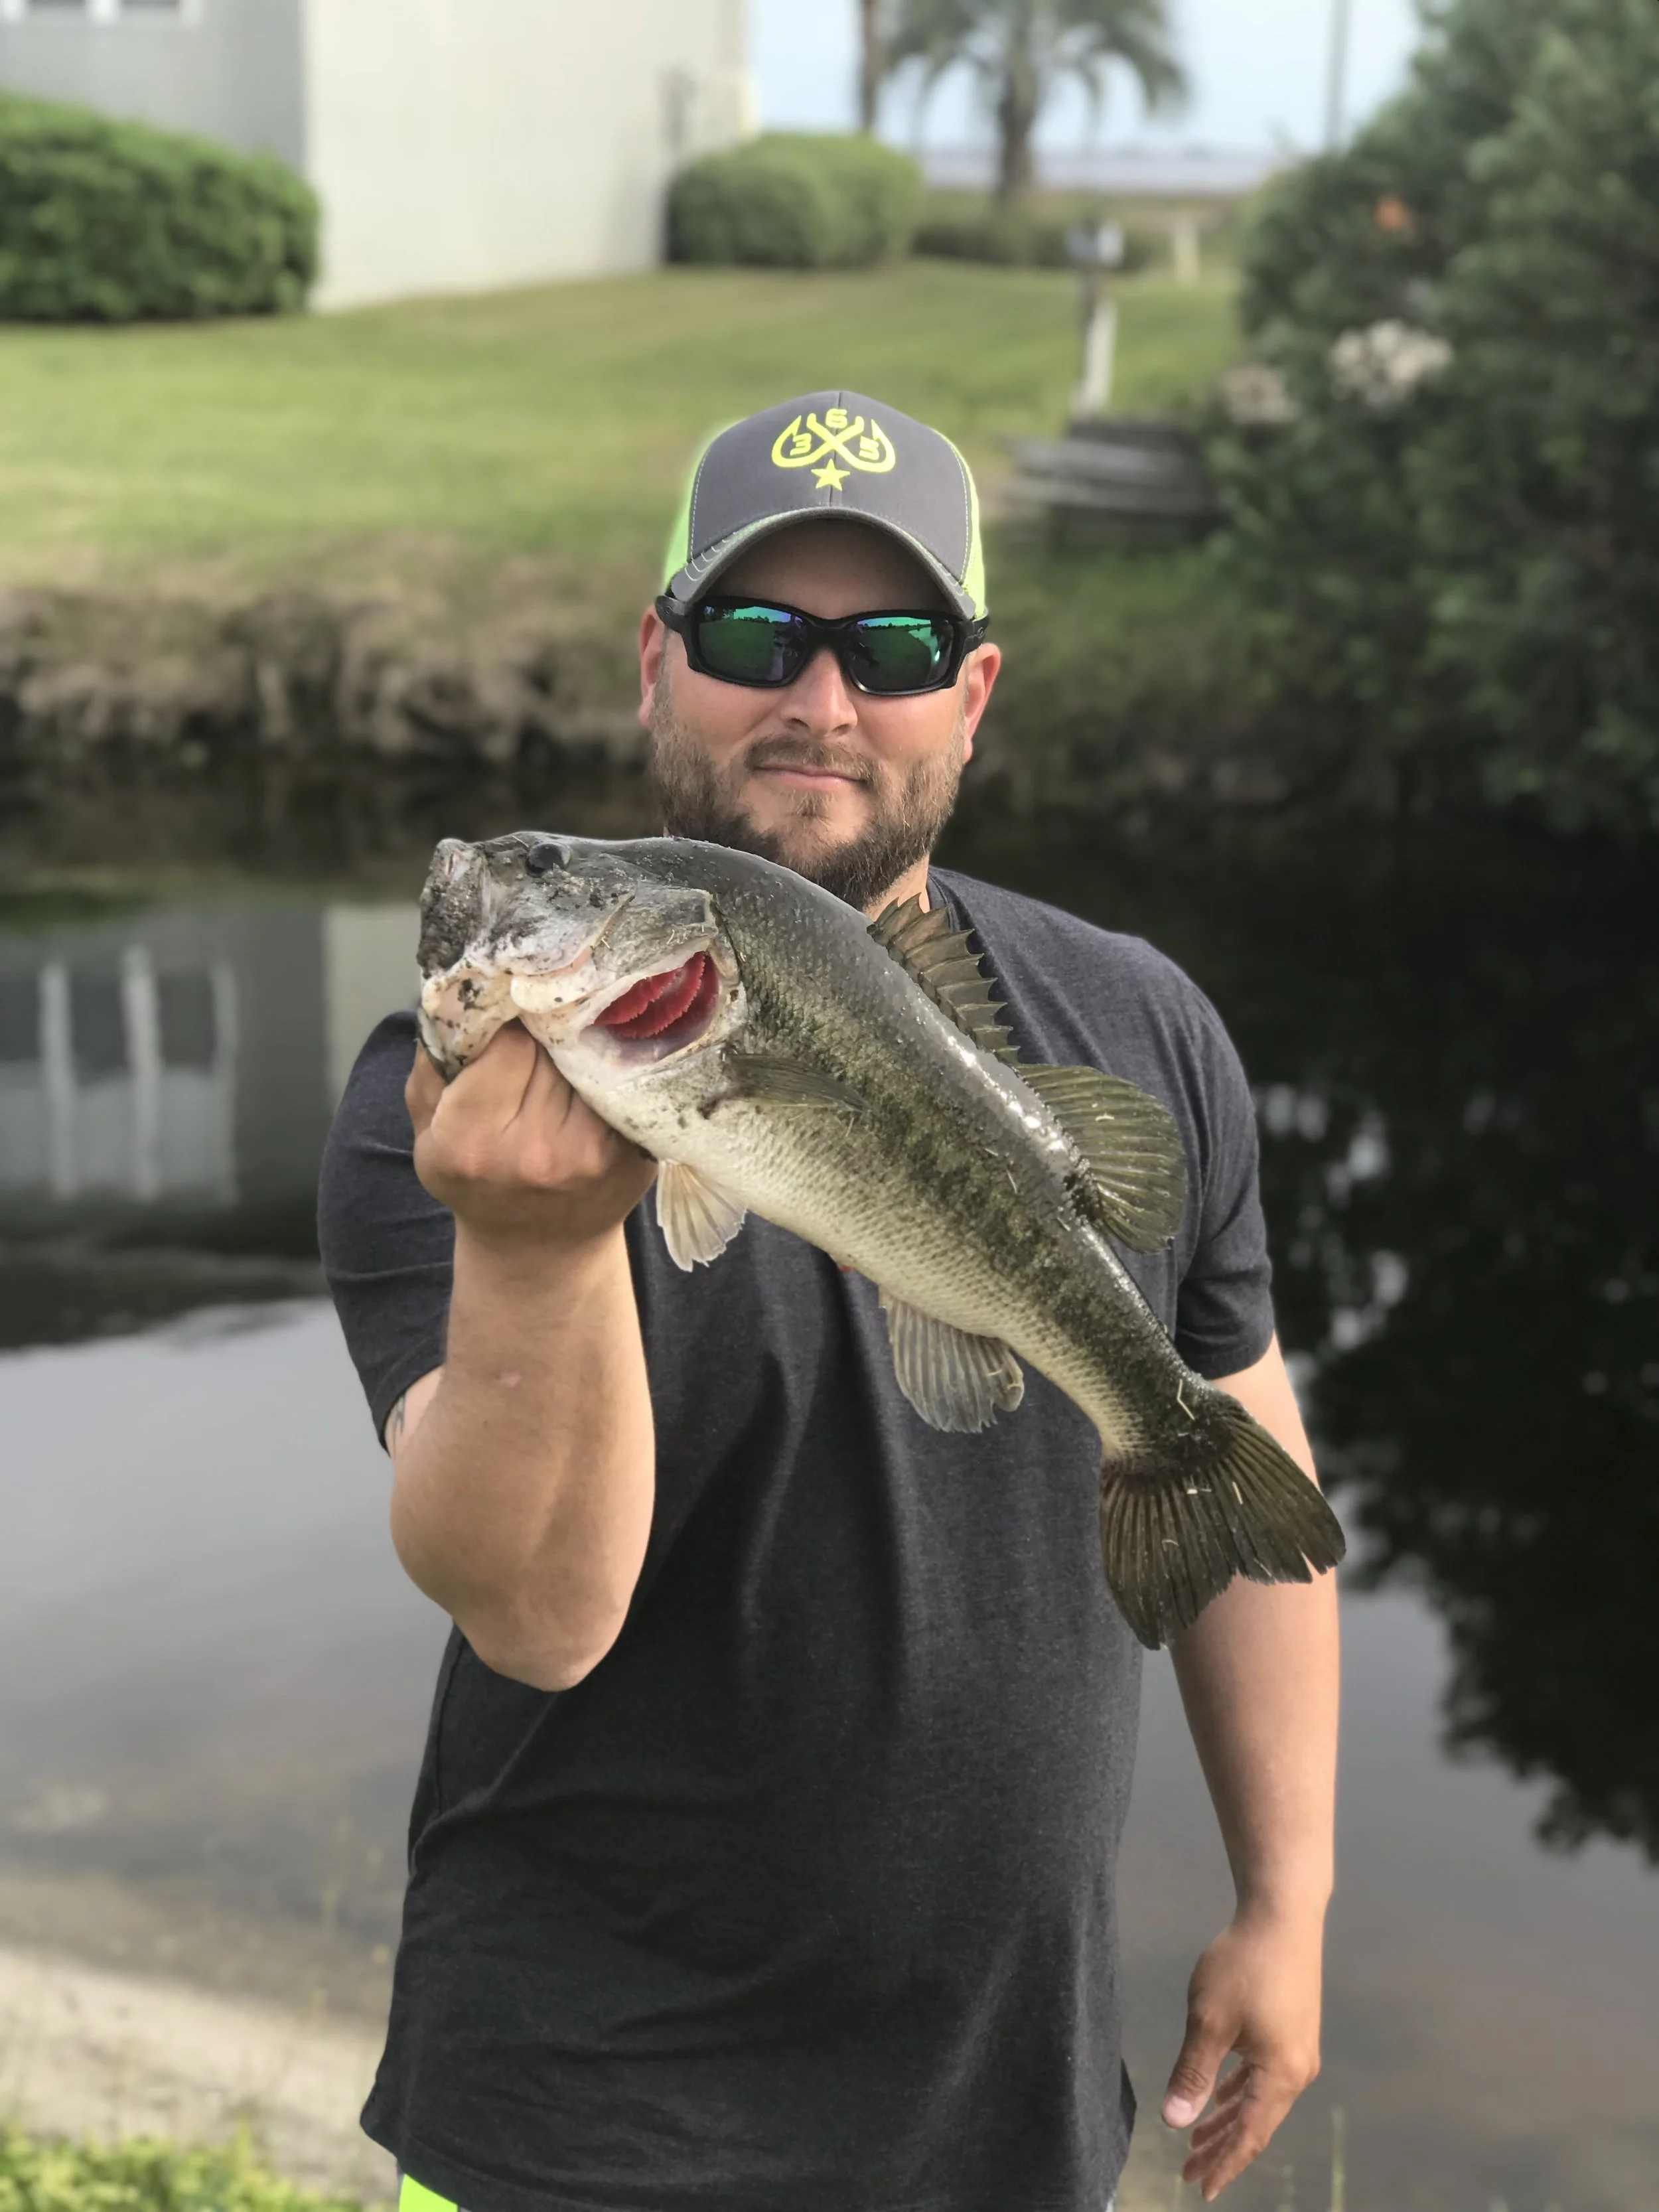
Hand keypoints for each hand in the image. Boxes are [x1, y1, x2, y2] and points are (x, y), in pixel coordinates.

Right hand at [406, 1024, 656, 1256]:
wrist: (539, 1250)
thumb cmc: (475, 1178)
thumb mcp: (429, 1124)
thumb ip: (435, 1058)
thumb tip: (460, 985)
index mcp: (470, 1142)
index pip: (507, 1042)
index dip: (512, 1017)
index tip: (513, 1009)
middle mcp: (535, 1152)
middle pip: (555, 1046)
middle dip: (549, 1026)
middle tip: (545, 1024)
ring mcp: (593, 1154)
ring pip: (594, 1055)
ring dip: (584, 1041)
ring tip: (570, 1047)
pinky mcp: (635, 1154)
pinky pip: (626, 1079)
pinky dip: (614, 1065)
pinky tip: (602, 1068)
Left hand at [1161, 1908, 1324, 2199]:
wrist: (1282, 1915)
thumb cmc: (1244, 1964)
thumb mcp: (1209, 2020)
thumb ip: (1192, 2073)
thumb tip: (1174, 2121)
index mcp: (1281, 2075)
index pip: (1248, 2136)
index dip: (1223, 2163)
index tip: (1199, 2187)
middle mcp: (1296, 2070)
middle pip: (1255, 2124)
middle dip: (1221, 2148)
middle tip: (1188, 2171)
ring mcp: (1297, 2051)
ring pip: (1257, 2101)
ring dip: (1227, 2120)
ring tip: (1195, 2140)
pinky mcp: (1290, 2031)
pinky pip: (1261, 2077)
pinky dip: (1237, 2092)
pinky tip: (1217, 2099)